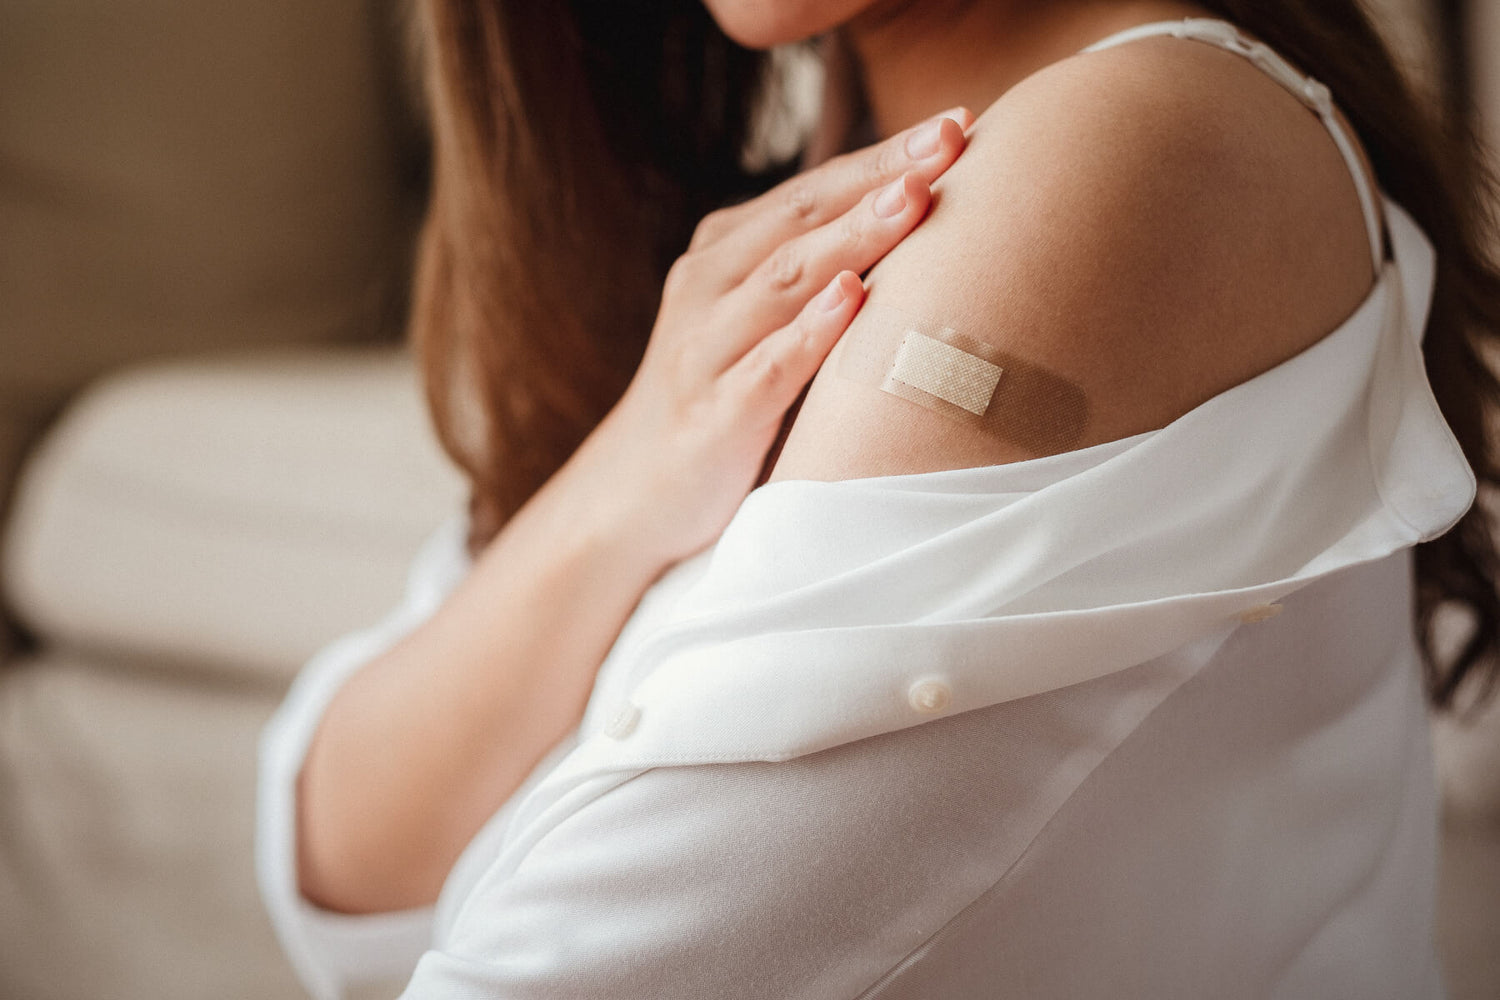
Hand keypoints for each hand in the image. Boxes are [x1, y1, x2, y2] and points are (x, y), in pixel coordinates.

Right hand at [573, 108, 972, 566]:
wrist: (635, 495)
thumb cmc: (725, 398)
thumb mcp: (764, 323)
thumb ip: (819, 274)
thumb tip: (926, 223)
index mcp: (725, 254)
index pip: (813, 190)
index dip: (883, 154)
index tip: (957, 122)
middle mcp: (708, 288)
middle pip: (801, 218)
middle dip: (878, 176)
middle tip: (948, 140)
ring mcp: (704, 350)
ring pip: (784, 281)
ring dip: (853, 237)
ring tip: (913, 198)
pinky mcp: (711, 416)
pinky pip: (765, 368)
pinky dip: (809, 332)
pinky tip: (852, 299)